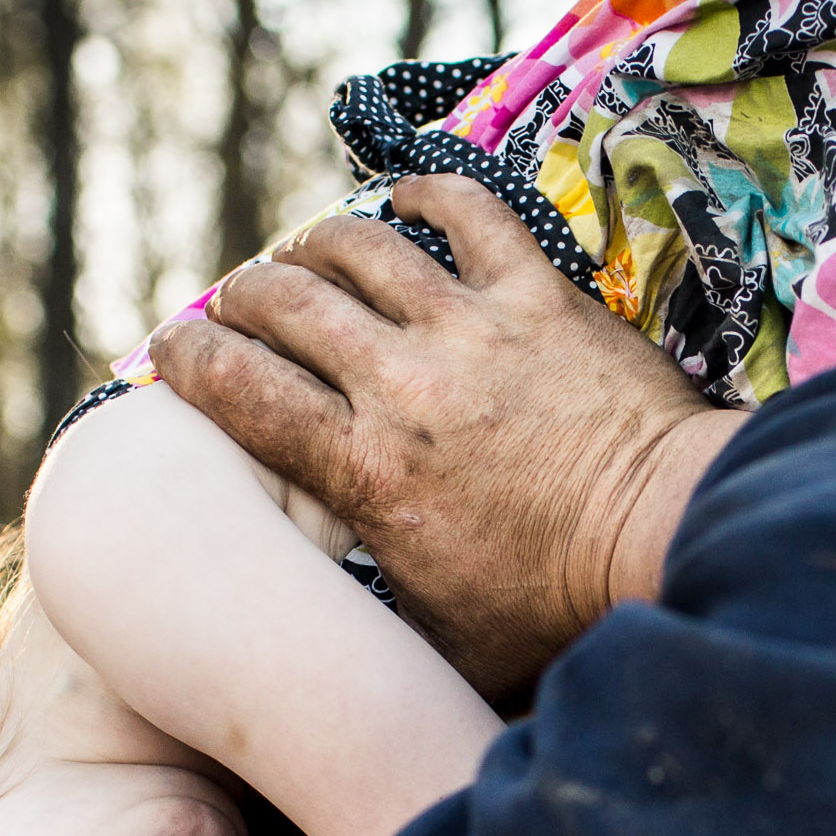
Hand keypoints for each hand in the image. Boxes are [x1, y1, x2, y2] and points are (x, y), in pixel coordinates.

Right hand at [150, 175, 744, 697]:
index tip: (170, 350)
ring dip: (314, 243)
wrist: (665, 538)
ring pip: (359, 248)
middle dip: (240, 296)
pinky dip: (425, 195)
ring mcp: (472, 329)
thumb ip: (368, 612)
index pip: (242, 392)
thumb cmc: (555, 606)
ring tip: (301, 255)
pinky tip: (402, 198)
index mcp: (364, 471)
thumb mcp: (434, 639)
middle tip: (234, 303)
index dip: (190, 360)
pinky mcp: (538, 296)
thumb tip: (322, 622)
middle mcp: (403, 386)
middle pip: (286, 305)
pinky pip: (467, 214)